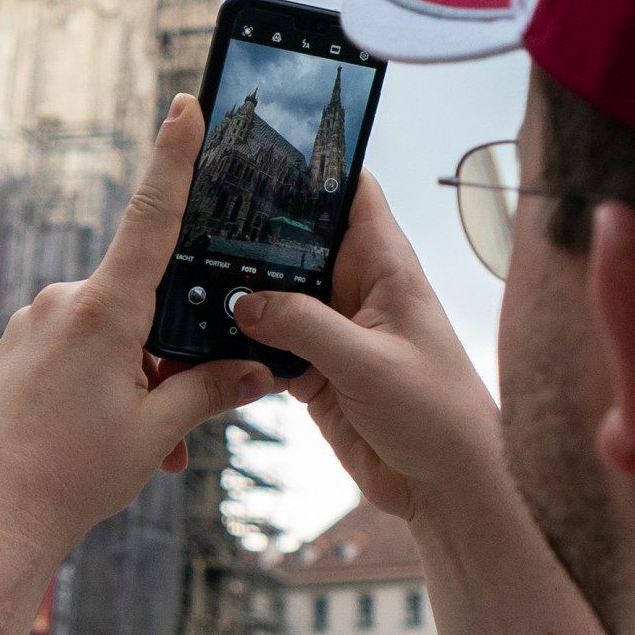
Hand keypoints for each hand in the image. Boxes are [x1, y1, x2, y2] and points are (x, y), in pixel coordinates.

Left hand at [0, 96, 275, 580]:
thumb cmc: (72, 475)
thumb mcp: (156, 432)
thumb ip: (209, 390)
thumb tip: (257, 368)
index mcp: (102, 311)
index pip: (150, 218)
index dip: (173, 159)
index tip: (184, 106)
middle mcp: (60, 303)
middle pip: (141, 303)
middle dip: (170, 354)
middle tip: (180, 422)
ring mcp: (31, 325)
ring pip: (110, 336)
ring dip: (138, 381)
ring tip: (147, 450)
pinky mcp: (13, 349)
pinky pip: (74, 352)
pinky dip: (103, 386)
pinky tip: (105, 440)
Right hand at [229, 173, 498, 524]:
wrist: (447, 489)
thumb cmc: (437, 415)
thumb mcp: (369, 364)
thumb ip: (306, 327)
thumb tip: (244, 302)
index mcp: (384, 265)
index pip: (350, 190)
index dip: (312, 163)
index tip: (259, 145)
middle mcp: (355, 287)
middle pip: (297, 237)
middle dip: (254, 227)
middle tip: (196, 211)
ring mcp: (332, 327)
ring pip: (275, 290)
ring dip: (241, 289)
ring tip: (187, 270)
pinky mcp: (314, 368)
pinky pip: (268, 340)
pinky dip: (240, 339)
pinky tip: (204, 333)